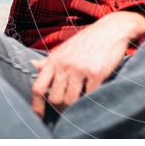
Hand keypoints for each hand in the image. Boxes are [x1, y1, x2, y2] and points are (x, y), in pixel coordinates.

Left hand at [30, 10, 144, 118]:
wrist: (112, 29)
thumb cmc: (88, 40)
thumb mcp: (65, 48)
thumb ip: (49, 60)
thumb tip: (32, 65)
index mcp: (54, 59)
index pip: (38, 88)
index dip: (37, 106)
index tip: (39, 116)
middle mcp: (65, 64)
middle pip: (54, 98)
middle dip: (60, 105)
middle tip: (68, 103)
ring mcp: (80, 69)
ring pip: (70, 100)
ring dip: (75, 103)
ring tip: (81, 96)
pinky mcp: (96, 73)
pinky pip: (88, 95)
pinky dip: (90, 97)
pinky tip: (93, 89)